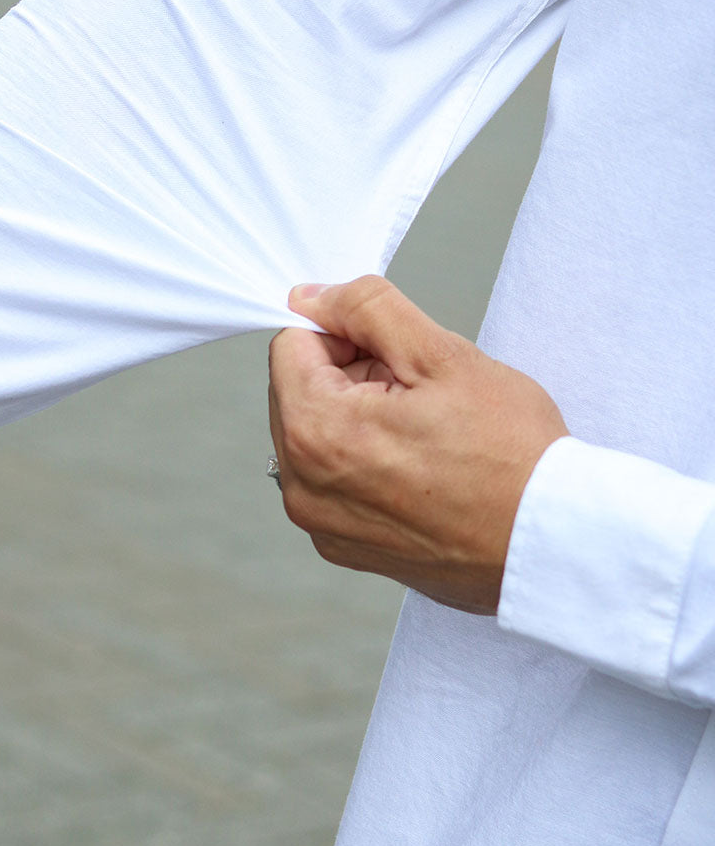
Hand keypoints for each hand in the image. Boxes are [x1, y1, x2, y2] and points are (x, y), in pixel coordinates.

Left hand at [268, 275, 567, 614]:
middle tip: (421, 395)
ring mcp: (323, 525)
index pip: (292, 344)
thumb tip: (310, 297)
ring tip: (426, 434)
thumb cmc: (511, 456)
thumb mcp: (441, 354)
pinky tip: (423, 468)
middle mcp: (303, 488)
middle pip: (300, 391)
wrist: (552, 543)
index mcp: (314, 433)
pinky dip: (368, 463)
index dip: (346, 333)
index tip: (395, 352)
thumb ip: (365, 309)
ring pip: (318, 435)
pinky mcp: (348, 548)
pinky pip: (336, 481)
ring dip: (361, 418)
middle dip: (352, 377)